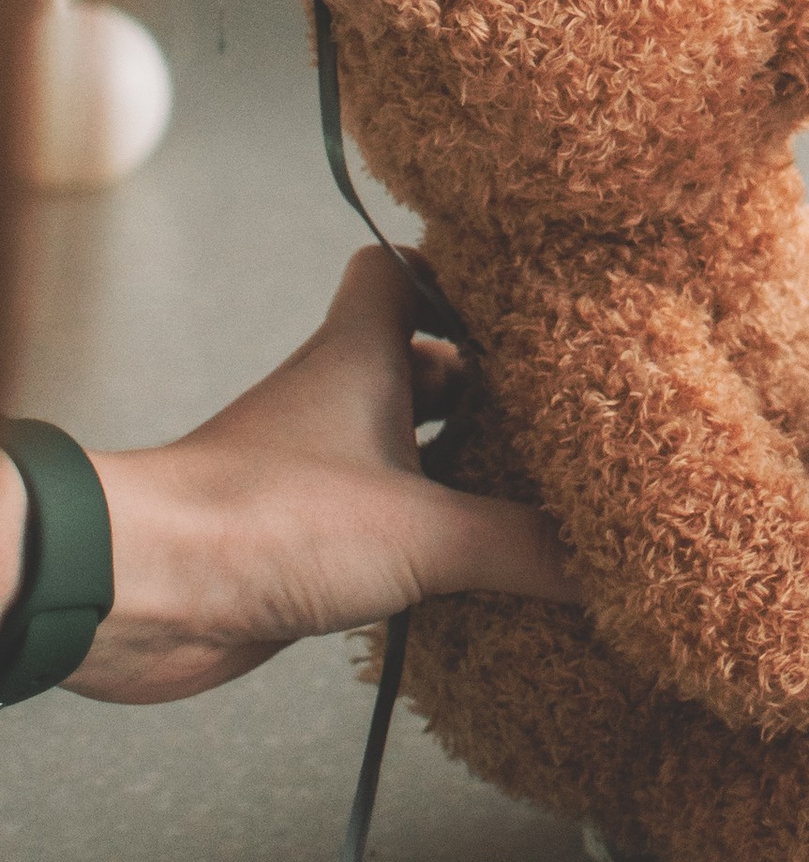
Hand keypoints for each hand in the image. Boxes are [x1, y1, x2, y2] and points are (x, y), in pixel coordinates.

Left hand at [56, 247, 576, 706]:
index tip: (534, 302)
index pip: (406, 268)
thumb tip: (611, 567)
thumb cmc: (265, 520)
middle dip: (490, 386)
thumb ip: (524, 546)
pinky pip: (383, 516)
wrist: (144, 592)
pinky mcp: (303, 533)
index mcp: (361, 354)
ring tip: (540, 488)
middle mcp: (336, 397)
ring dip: (460, 463)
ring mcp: (316, 465)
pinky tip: (477, 563)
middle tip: (566, 409)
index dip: (463, 275)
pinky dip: (427, 530)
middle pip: (422, 361)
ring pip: (403, 442)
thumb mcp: (423, 532)